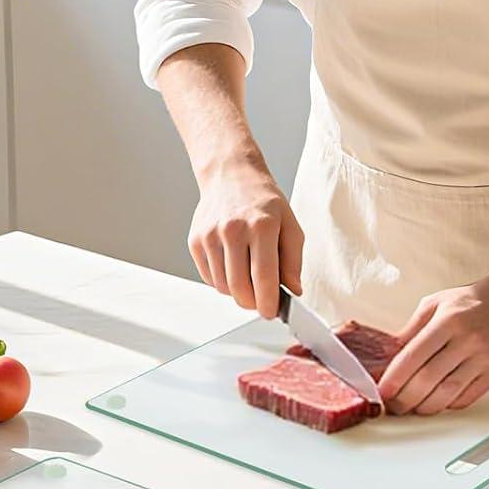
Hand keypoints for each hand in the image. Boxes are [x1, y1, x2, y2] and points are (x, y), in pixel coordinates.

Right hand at [188, 164, 302, 318]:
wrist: (230, 175)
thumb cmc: (263, 202)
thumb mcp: (289, 225)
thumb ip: (293, 261)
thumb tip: (293, 290)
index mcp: (261, 226)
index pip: (264, 277)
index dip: (268, 302)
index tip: (271, 312)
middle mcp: (233, 230)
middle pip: (240, 288)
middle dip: (253, 303)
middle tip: (261, 301)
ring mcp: (210, 236)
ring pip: (223, 287)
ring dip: (237, 292)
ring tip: (248, 277)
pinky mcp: (195, 241)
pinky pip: (209, 277)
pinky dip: (222, 281)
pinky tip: (233, 267)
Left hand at [377, 279, 488, 414]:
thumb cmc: (470, 302)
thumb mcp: (434, 304)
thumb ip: (411, 330)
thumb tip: (388, 358)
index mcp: (448, 320)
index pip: (414, 356)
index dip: (395, 378)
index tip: (383, 391)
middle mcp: (468, 339)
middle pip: (429, 379)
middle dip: (406, 398)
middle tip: (394, 405)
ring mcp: (484, 358)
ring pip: (448, 393)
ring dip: (426, 407)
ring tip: (413, 408)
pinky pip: (468, 398)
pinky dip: (448, 405)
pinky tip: (438, 402)